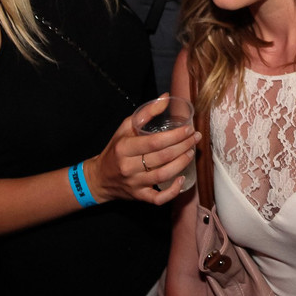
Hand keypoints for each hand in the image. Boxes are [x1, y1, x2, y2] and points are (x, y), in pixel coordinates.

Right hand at [82, 112, 200, 205]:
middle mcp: (129, 167)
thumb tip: (166, 97)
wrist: (99, 178)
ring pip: (163, 175)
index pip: (154, 142)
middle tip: (195, 138)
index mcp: (124, 148)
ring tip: (191, 153)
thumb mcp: (125, 128)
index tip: (188, 129)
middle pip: (162, 158)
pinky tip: (182, 180)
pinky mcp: (139, 196)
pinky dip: (172, 191)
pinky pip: (158, 198)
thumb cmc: (115, 149)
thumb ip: (146, 112)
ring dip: (182, 164)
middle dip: (183, 147)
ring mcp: (134, 183)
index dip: (174, 136)